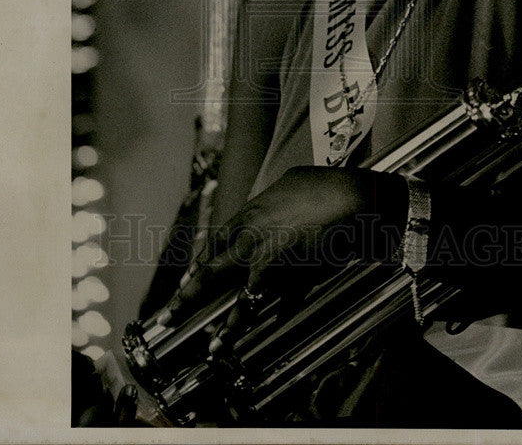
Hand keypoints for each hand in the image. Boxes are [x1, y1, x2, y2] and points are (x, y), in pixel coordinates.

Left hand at [156, 166, 407, 352]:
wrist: (349, 196)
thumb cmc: (331, 187)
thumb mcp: (296, 182)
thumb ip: (280, 196)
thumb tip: (280, 197)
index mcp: (254, 207)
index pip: (221, 236)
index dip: (205, 258)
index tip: (193, 273)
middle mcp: (248, 225)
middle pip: (210, 259)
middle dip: (190, 287)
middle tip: (172, 308)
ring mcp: (256, 245)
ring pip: (219, 278)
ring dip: (203, 304)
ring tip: (189, 327)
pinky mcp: (272, 264)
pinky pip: (252, 298)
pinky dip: (240, 320)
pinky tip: (227, 339)